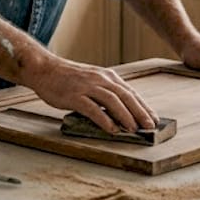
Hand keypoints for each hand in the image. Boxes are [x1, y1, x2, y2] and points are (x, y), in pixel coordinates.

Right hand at [24, 58, 157, 134]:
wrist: (45, 69)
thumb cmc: (68, 78)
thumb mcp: (92, 80)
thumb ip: (106, 92)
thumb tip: (122, 110)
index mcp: (107, 76)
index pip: (130, 92)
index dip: (144, 106)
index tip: (154, 119)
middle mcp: (100, 79)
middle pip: (125, 96)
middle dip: (140, 112)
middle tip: (150, 126)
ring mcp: (87, 87)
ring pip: (112, 101)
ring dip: (125, 116)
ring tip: (134, 129)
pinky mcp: (74, 96)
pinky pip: (92, 108)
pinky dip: (104, 119)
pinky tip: (112, 129)